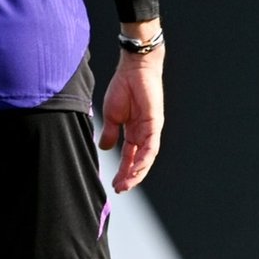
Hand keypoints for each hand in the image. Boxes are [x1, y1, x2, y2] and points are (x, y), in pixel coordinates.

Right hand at [100, 40, 164, 193]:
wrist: (132, 69)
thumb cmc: (123, 88)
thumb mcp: (112, 115)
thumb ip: (110, 133)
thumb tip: (104, 148)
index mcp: (134, 132)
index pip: (130, 157)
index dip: (123, 171)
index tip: (114, 185)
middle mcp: (144, 133)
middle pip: (139, 160)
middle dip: (130, 176)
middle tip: (120, 189)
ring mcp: (151, 129)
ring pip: (146, 157)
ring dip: (137, 172)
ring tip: (126, 184)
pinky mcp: (154, 123)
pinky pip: (151, 146)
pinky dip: (144, 159)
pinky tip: (136, 170)